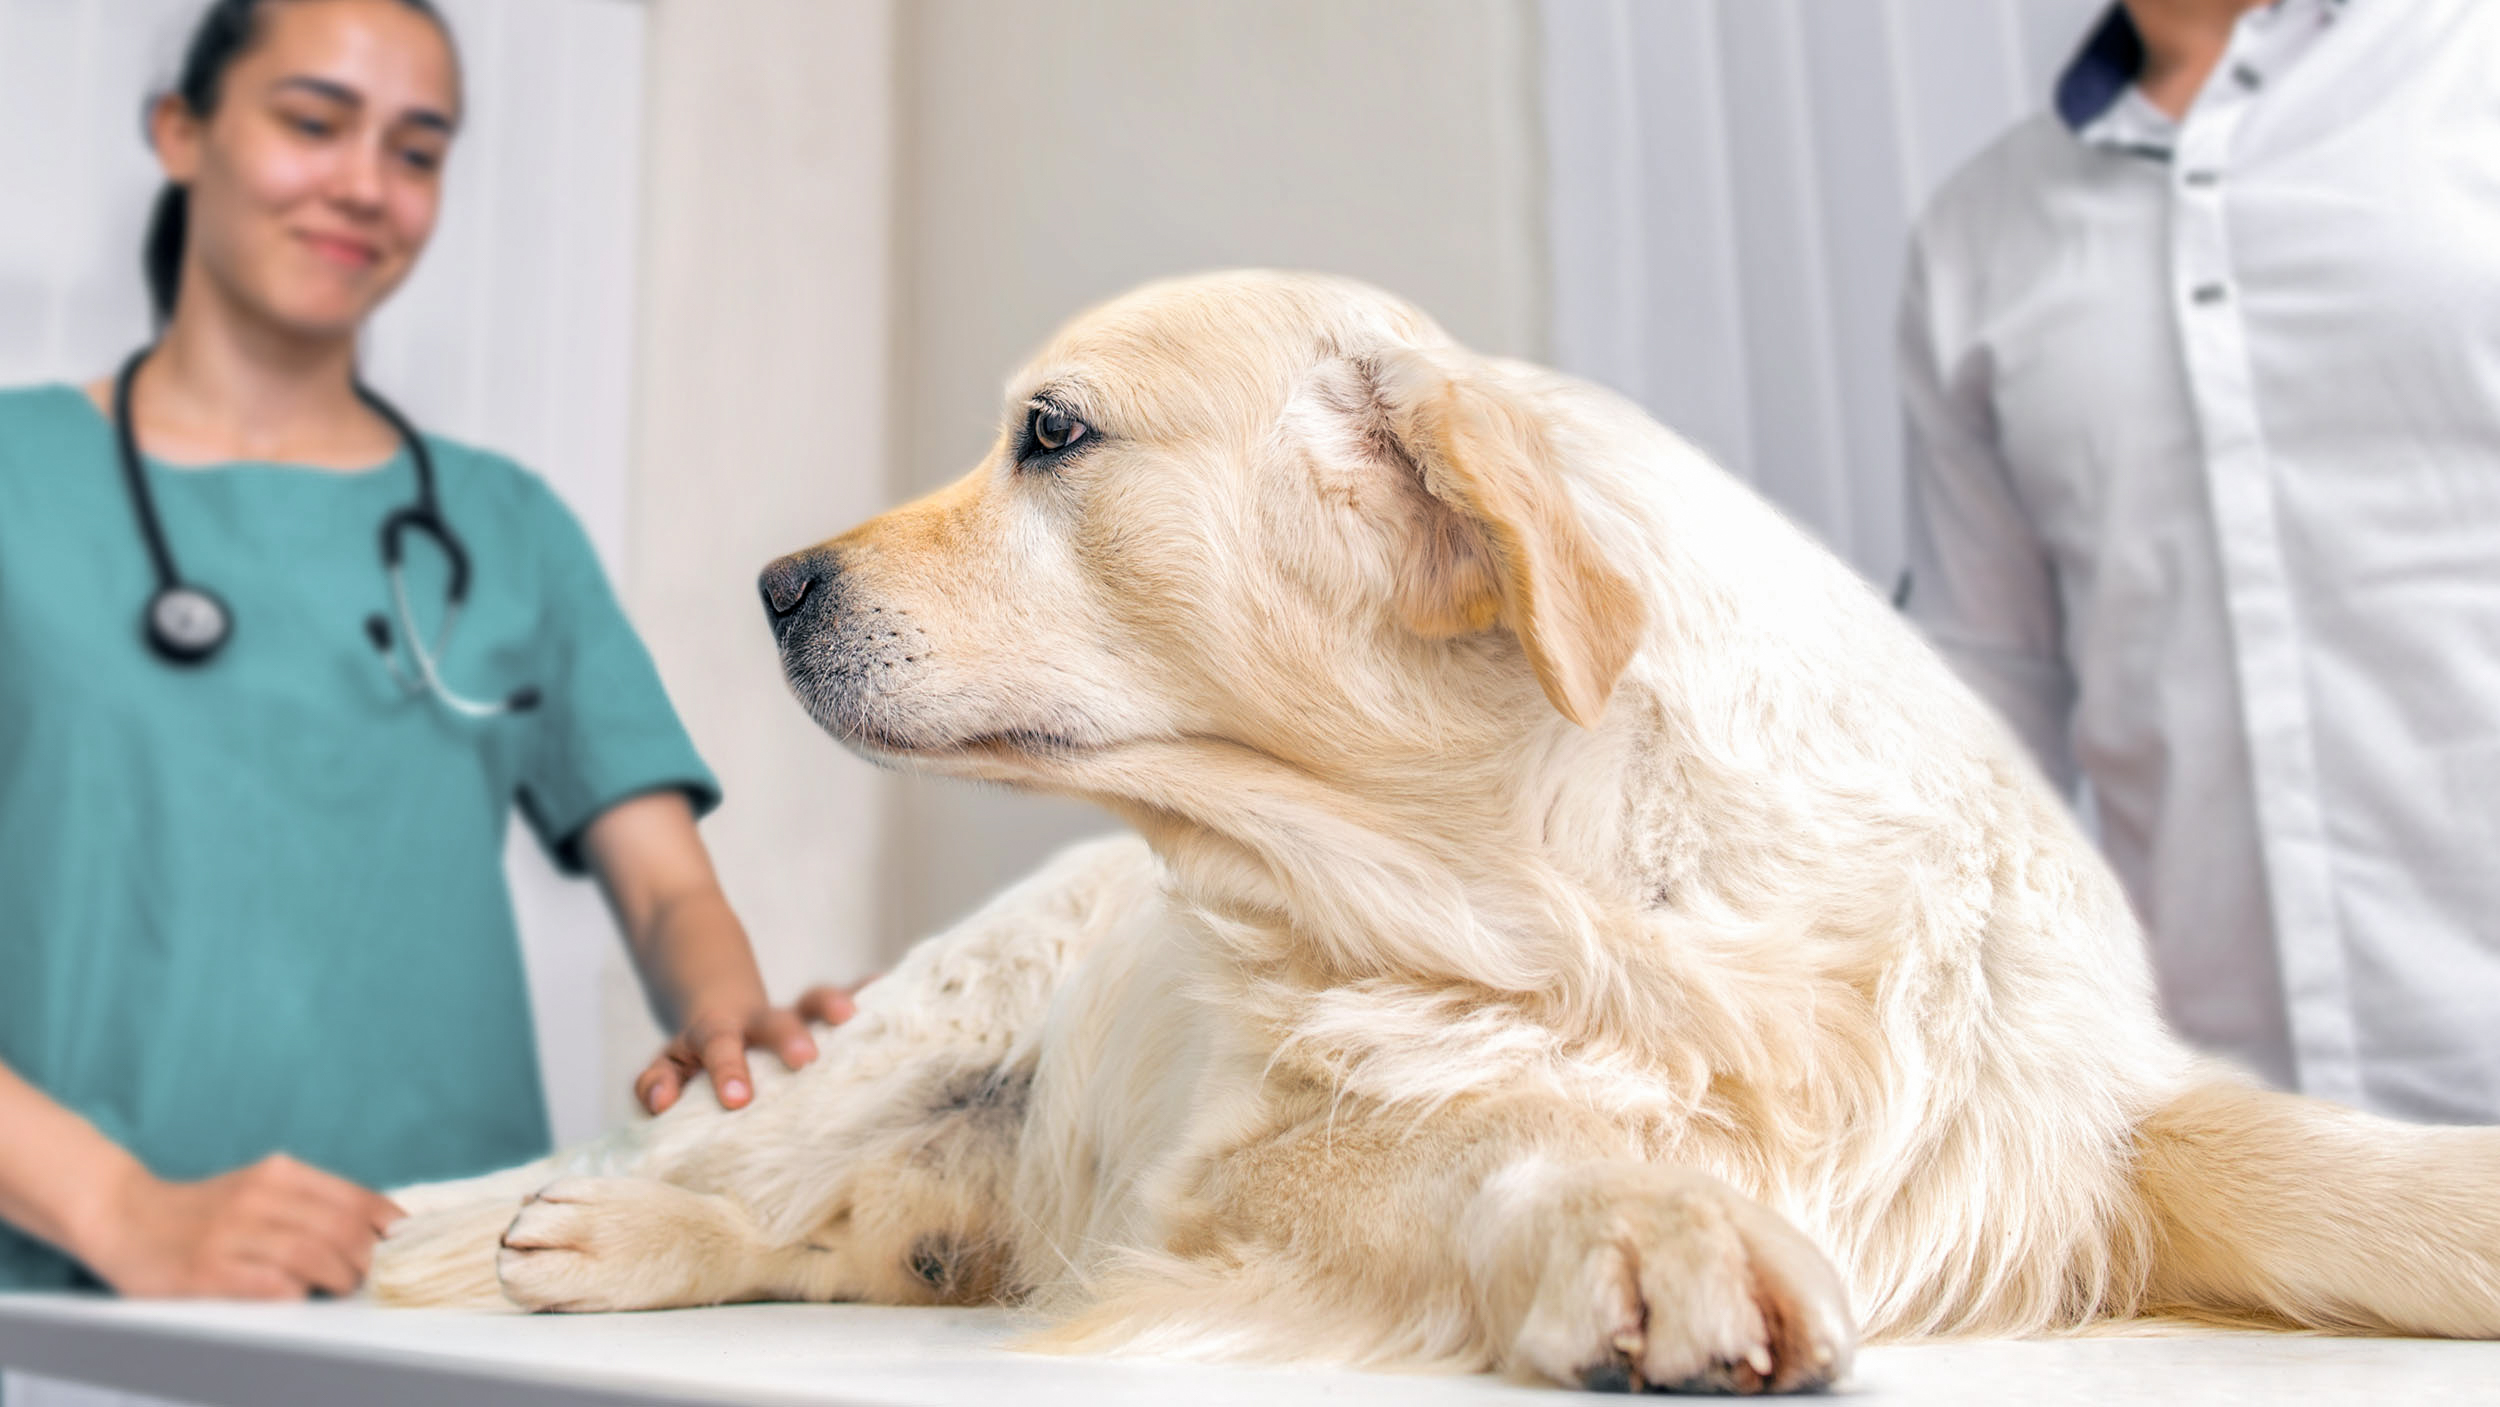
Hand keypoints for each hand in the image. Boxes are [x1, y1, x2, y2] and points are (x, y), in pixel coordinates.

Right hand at [81, 1154, 403, 1298]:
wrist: (123, 1216)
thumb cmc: (205, 1210)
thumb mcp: (260, 1188)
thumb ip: (311, 1202)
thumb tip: (378, 1227)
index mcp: (278, 1174)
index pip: (353, 1198)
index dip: (388, 1223)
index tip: (409, 1242)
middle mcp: (257, 1197)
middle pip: (338, 1228)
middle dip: (368, 1256)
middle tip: (376, 1275)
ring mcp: (229, 1234)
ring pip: (309, 1254)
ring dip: (339, 1276)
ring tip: (345, 1287)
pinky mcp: (204, 1271)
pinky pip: (265, 1284)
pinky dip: (293, 1292)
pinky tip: (299, 1295)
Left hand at [634, 979, 872, 1115]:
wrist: (720, 1002)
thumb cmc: (697, 1050)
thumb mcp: (667, 1061)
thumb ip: (657, 1082)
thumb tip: (659, 1104)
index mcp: (718, 1032)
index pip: (720, 1047)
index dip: (727, 1070)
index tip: (738, 1099)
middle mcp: (757, 1020)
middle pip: (774, 1021)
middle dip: (789, 1037)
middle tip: (806, 1058)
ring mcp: (790, 1014)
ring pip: (811, 1000)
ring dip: (831, 1003)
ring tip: (853, 1014)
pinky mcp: (816, 1011)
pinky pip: (845, 995)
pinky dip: (866, 990)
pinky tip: (887, 987)